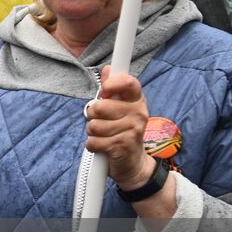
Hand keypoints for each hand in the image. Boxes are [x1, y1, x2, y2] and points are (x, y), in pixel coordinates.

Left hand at [85, 66, 153, 190]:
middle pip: (100, 107)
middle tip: (102, 121)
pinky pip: (93, 142)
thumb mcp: (119, 108)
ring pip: (94, 126)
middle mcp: (138, 114)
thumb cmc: (122, 130)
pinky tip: (103, 147)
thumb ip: (111, 90)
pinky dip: (93, 145)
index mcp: (137, 101)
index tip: (105, 89)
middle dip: (92, 115)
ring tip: (104, 135)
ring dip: (93, 132)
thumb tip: (107, 69)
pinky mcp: (123, 147)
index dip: (112, 83)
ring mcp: (132, 131)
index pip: (128, 82)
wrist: (132, 162)